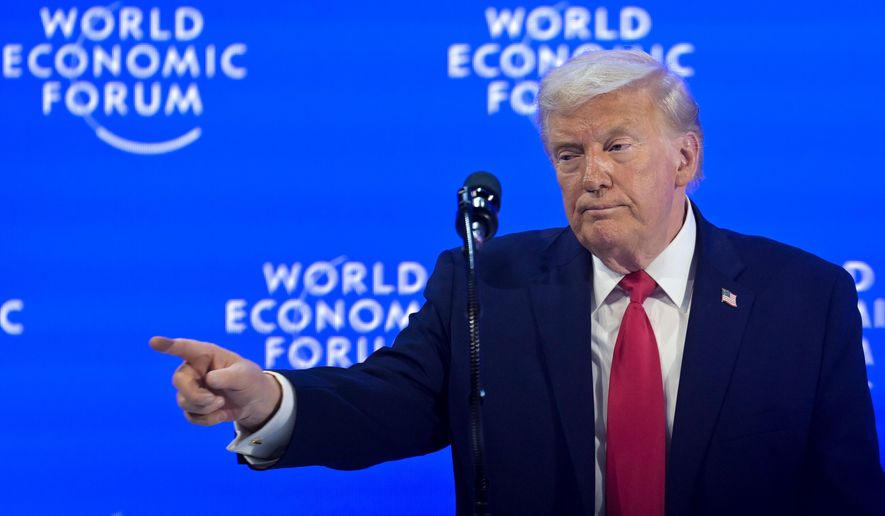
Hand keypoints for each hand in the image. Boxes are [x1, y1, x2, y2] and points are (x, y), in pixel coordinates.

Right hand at [150, 336, 281, 431]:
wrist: (254, 402)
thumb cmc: (249, 380)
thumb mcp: (245, 375)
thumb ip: (227, 376)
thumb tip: (209, 380)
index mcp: (206, 354)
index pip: (184, 348)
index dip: (168, 345)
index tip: (153, 341)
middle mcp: (194, 369)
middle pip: (178, 381)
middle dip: (196, 395)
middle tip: (216, 400)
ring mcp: (191, 387)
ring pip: (183, 401)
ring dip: (205, 408)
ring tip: (222, 403)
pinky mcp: (193, 405)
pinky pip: (190, 416)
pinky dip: (207, 419)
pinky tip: (220, 413)